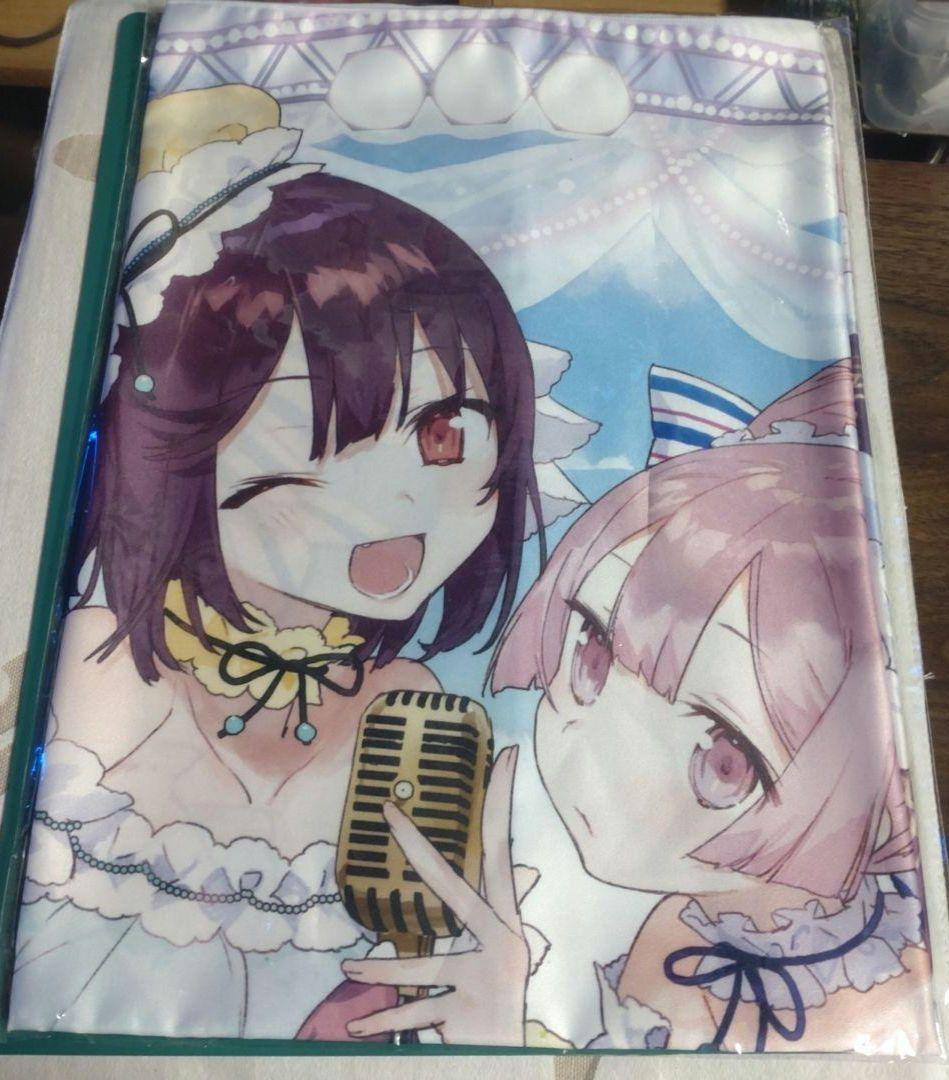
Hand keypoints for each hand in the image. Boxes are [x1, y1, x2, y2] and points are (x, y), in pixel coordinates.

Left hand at [341, 745, 528, 1045]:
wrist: (512, 1059)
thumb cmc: (499, 1004)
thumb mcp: (500, 960)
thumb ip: (488, 923)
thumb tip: (496, 881)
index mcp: (508, 921)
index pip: (501, 851)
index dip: (502, 804)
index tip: (505, 757)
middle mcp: (501, 941)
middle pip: (454, 886)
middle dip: (419, 849)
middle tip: (388, 812)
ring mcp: (481, 978)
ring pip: (422, 966)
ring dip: (382, 970)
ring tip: (347, 971)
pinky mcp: (464, 1015)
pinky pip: (413, 1017)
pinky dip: (384, 1023)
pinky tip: (356, 1027)